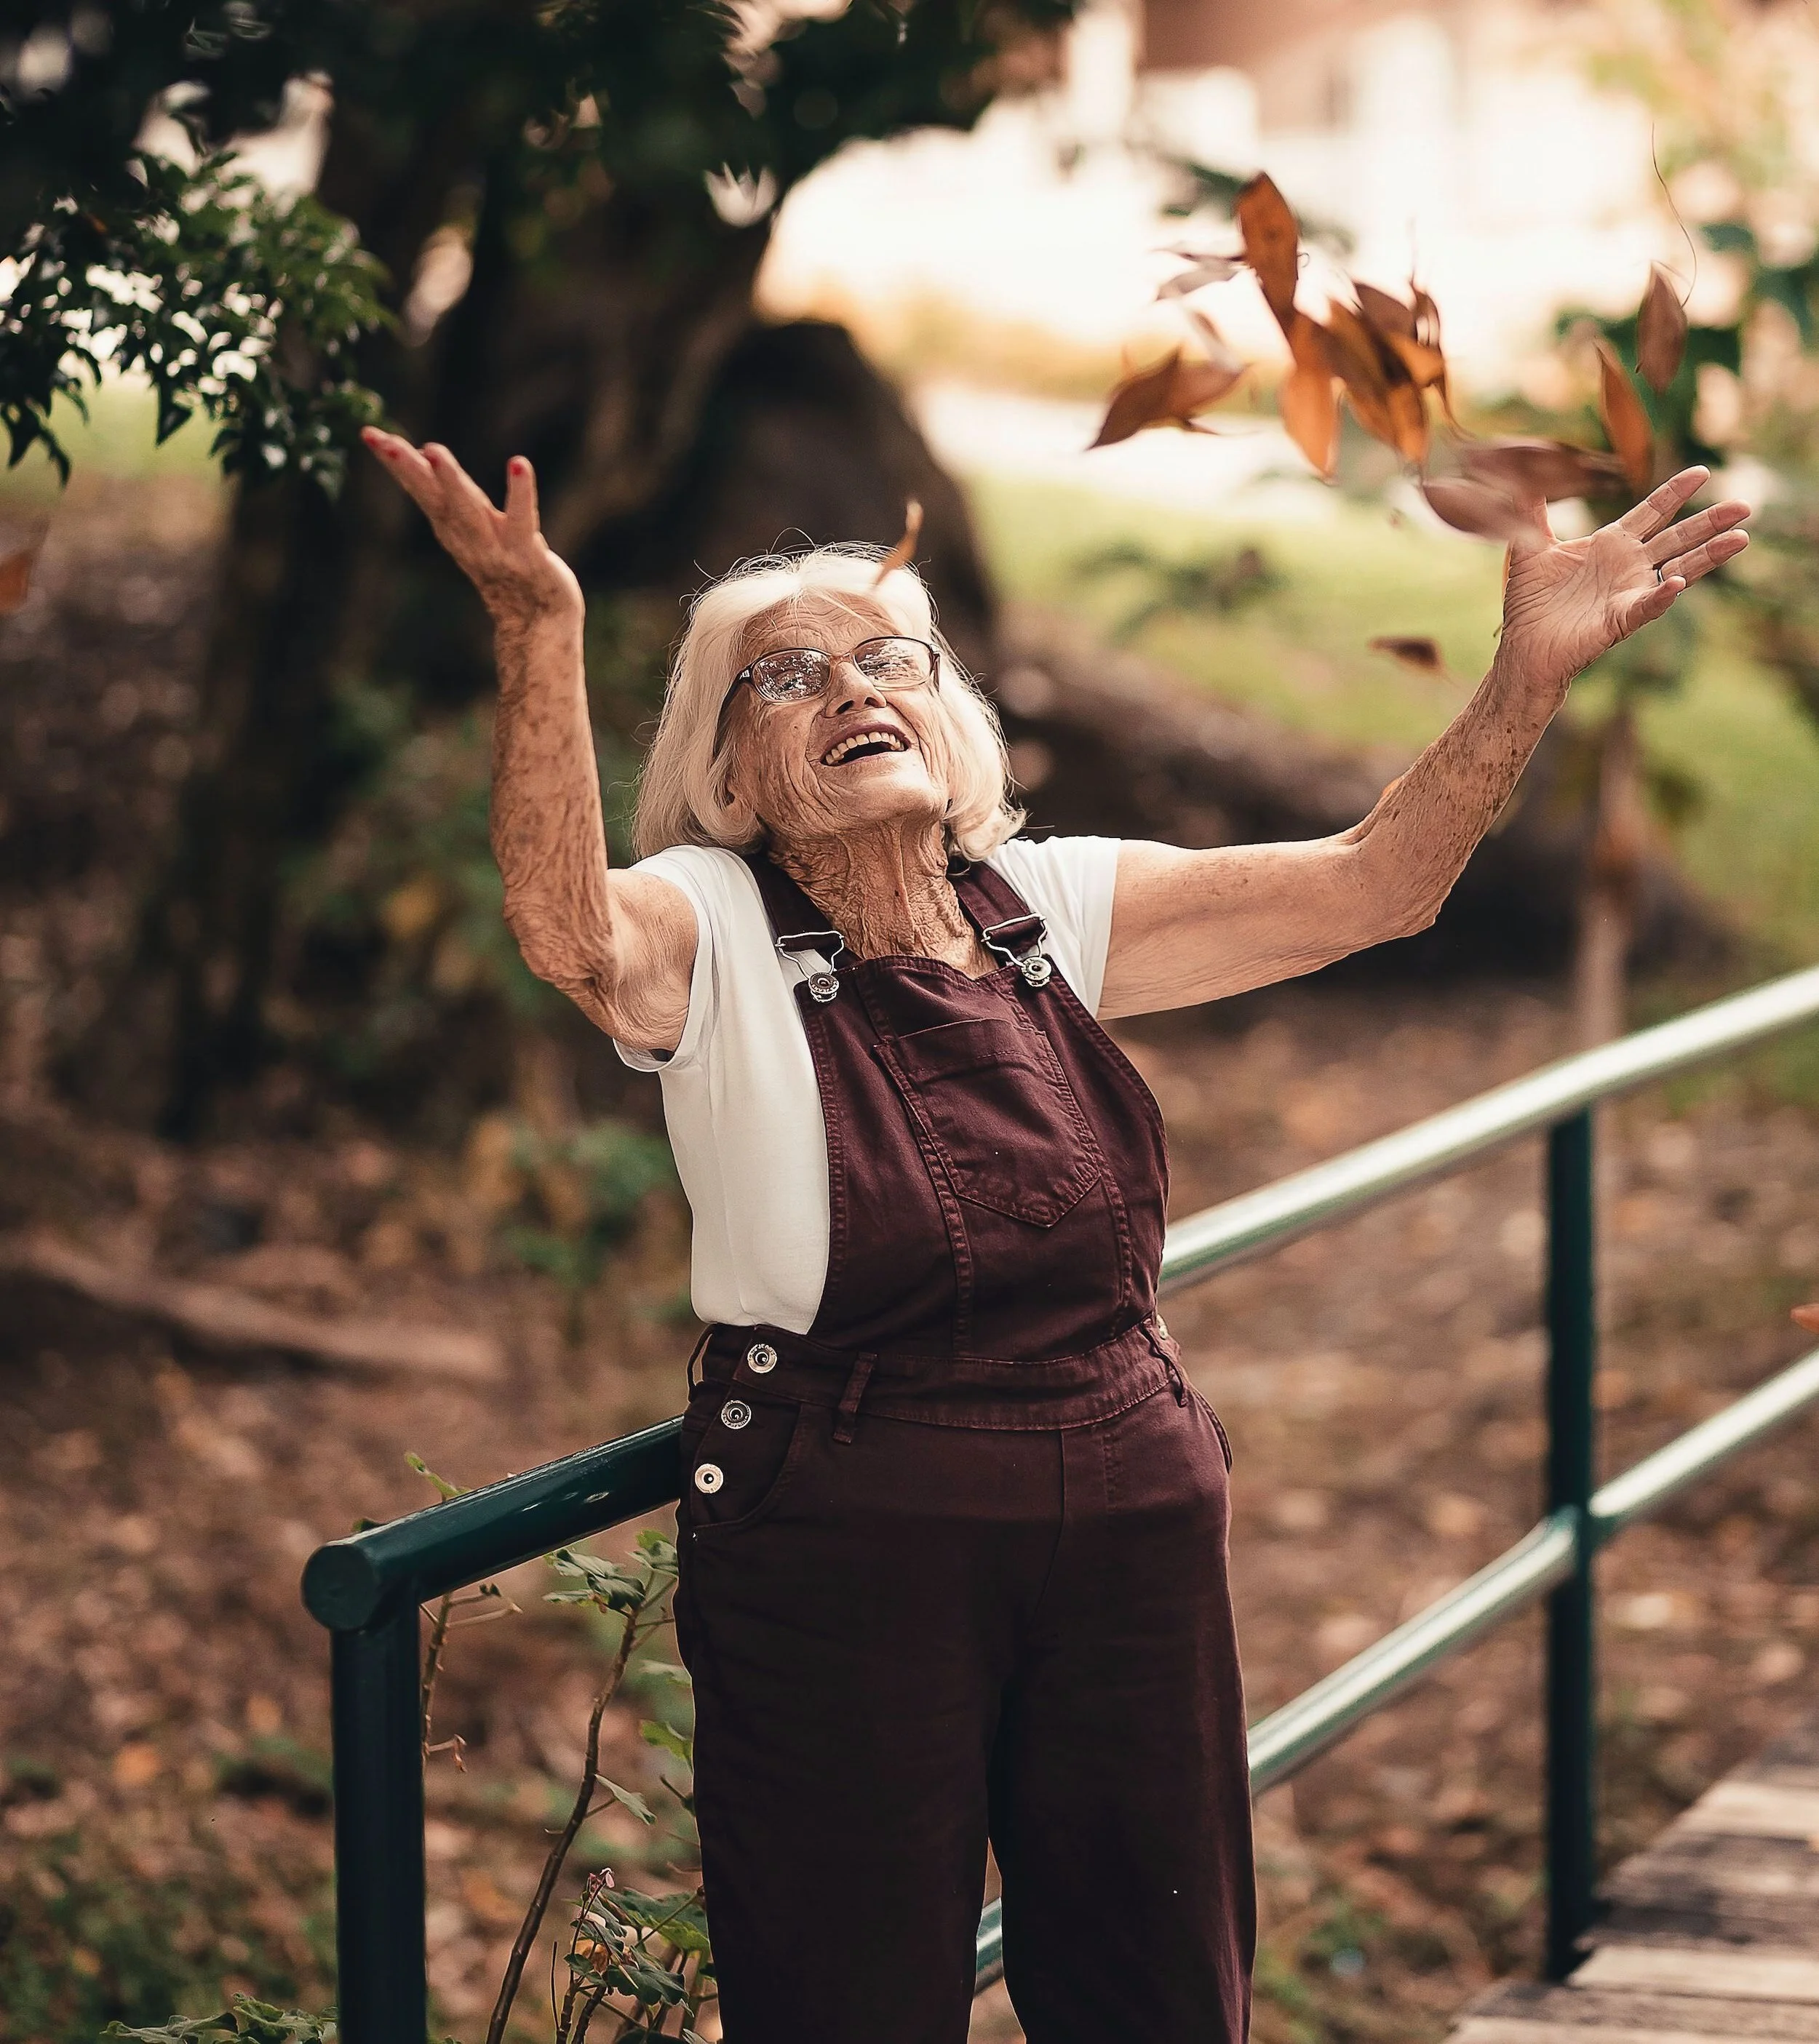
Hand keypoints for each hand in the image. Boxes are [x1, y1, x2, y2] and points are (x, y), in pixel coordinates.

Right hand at [363, 427, 581, 628]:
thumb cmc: (506, 568)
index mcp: (452, 529)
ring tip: (433, 450)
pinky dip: (520, 492)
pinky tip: (518, 463)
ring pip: (468, 510)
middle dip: (409, 470)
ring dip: (450, 481)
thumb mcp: (473, 531)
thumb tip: (426, 453)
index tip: (369, 434)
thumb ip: (453, 497)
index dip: (395, 463)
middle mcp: (467, 538)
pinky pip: (523, 519)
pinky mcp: (528, 554)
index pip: (420, 490)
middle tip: (386, 442)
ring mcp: (496, 548)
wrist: (538, 622)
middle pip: (434, 499)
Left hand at [1499, 466, 1750, 695]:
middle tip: (1745, 505)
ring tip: (1740, 538)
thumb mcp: (1529, 549)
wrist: (1522, 647)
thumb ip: (1533, 512)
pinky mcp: (1620, 621)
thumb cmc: (1530, 602)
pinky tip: (1677, 584)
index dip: (1675, 492)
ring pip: (1679, 570)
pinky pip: (1647, 606)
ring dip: (1709, 556)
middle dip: (1710, 522)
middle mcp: (1628, 566)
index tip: (1702, 471)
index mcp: (1611, 544)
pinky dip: (1661, 596)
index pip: (1652, 512)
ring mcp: (1629, 593)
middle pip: (1677, 538)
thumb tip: (1525, 474)